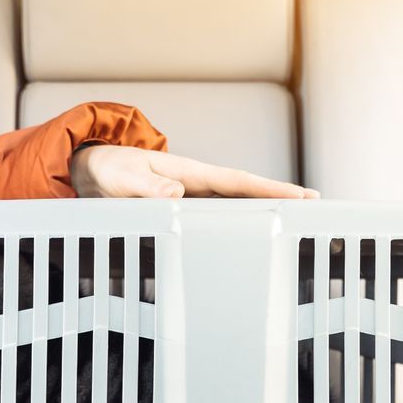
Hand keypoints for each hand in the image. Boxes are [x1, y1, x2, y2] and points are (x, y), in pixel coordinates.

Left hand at [70, 145, 317, 199]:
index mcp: (188, 172)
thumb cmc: (106, 170)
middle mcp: (196, 182)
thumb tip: (177, 193)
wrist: (89, 169)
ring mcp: (192, 195)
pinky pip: (216, 215)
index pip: (237, 181)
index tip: (300, 195)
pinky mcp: (183, 207)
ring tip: (294, 220)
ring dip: (263, 210)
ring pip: (235, 204)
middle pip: (246, 192)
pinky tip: (252, 233)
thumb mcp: (122, 178)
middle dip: (280, 197)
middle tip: (314, 207)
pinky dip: (238, 222)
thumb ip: (147, 187)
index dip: (270, 188)